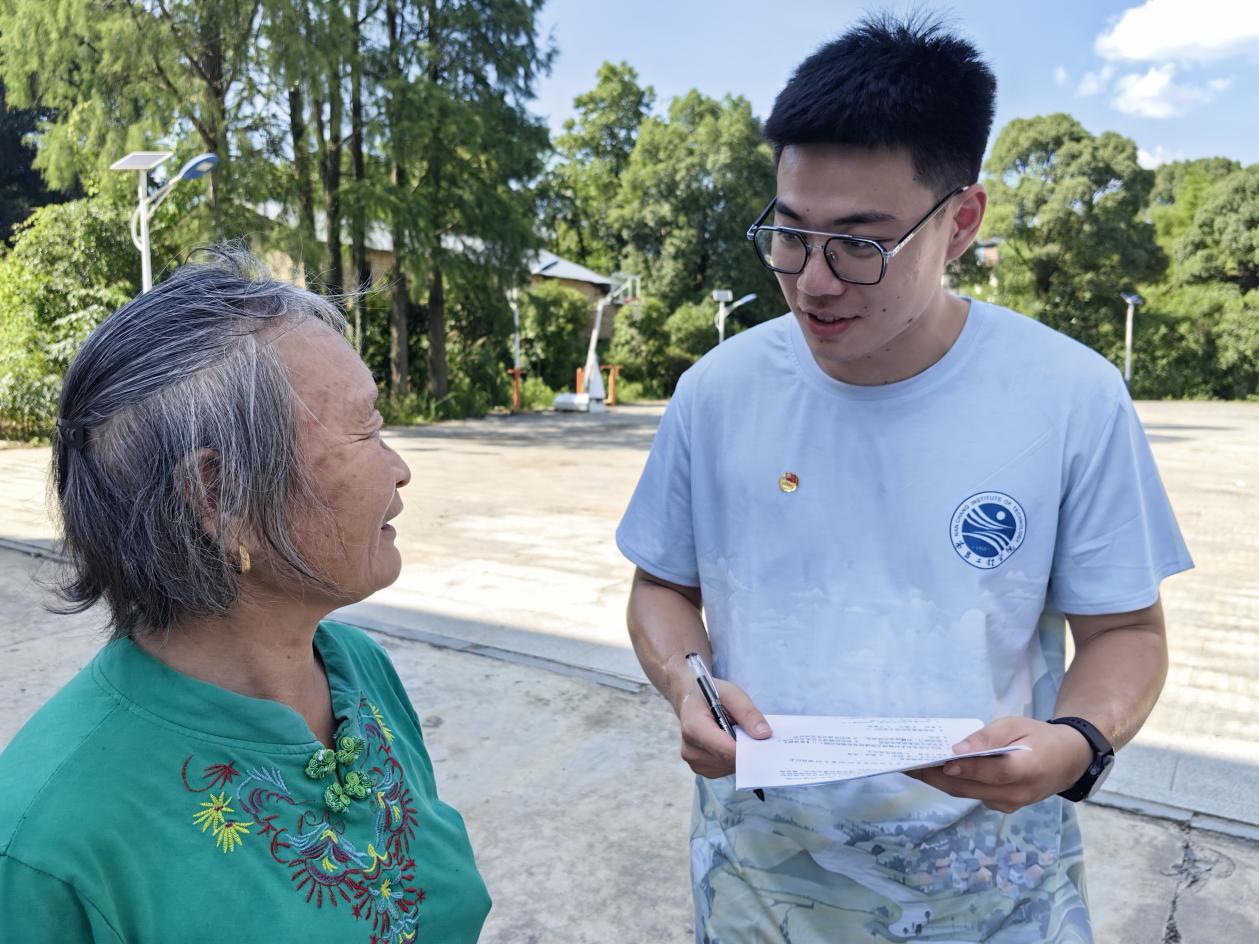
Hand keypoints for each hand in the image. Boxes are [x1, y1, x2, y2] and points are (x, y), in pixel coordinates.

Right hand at [677, 678, 771, 777]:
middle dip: (745, 749)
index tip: (764, 742)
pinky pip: (726, 769)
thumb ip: (747, 712)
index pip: (725, 749)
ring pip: (729, 766)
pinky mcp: (701, 769)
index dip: (747, 748)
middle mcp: (691, 750)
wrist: (690, 701)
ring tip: (736, 734)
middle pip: (728, 760)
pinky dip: (733, 758)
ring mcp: (694, 762)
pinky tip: (730, 742)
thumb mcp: (731, 693)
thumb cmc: (710, 694)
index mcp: (693, 728)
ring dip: (739, 754)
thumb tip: (764, 735)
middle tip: (752, 733)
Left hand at [904, 717, 1094, 812]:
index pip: (995, 772)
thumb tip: (958, 749)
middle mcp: (1019, 793)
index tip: (942, 762)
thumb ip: (988, 737)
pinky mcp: (1004, 806)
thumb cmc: (1039, 737)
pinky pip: (974, 795)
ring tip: (913, 767)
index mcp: (1029, 768)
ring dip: (940, 782)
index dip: (969, 769)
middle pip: (972, 788)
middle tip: (908, 764)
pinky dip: (954, 783)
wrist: (1067, 761)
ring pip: (968, 794)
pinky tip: (935, 771)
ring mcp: (1011, 804)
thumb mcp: (1016, 725)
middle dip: (937, 777)